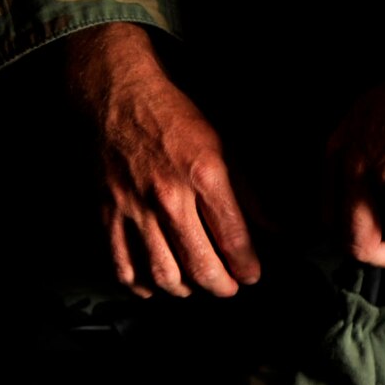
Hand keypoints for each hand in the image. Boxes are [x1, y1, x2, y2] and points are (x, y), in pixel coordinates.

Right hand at [61, 24, 260, 297]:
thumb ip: (250, 195)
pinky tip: (155, 286)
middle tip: (230, 287)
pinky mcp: (108, 212)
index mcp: (205, 177)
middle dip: (222, 286)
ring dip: (186, 290)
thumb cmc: (174, 117)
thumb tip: (276, 230)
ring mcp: (134, 208)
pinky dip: (140, 283)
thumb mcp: (227, 147)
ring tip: (197, 285)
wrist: (117, 95)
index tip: (252, 275)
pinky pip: (121, 264)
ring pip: (163, 273)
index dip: (248, 268)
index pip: (235, 241)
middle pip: (201, 266)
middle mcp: (168, 197)